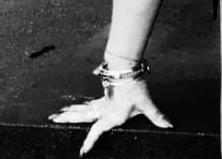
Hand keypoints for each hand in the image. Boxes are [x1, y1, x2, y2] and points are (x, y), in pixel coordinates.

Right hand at [48, 79, 171, 155]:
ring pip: (83, 108)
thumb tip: (168, 125)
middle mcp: (103, 109)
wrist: (126, 70)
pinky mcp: (105, 93)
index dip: (90, 141)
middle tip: (53, 119)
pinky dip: (80, 104)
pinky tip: (76, 104)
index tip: (82, 151)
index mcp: (111, 116)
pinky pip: (89, 101)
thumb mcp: (146, 104)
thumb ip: (156, 116)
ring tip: (57, 114)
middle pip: (81, 116)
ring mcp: (102, 100)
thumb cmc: (134, 88)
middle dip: (67, 118)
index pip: (97, 131)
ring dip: (70, 111)